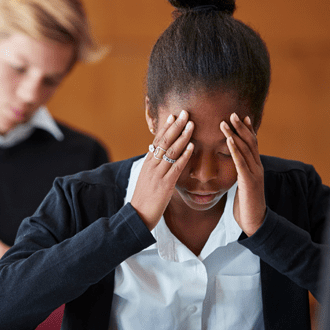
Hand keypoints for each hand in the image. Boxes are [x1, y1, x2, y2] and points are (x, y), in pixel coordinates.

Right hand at [131, 111, 193, 229]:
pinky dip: (184, 155)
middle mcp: (151, 166)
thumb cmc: (144, 199)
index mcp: (147, 163)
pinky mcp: (165, 184)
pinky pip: (176, 167)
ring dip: (182, 137)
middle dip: (175, 126)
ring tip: (191, 124)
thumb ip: (152, 166)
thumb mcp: (146, 179)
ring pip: (171, 151)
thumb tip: (154, 152)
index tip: (173, 116)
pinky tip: (192, 146)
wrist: (138, 216)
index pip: (157, 141)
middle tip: (185, 113)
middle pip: (164, 142)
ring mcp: (158, 174)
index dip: (166, 128)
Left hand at [221, 113, 265, 235]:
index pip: (252, 145)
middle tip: (232, 113)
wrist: (255, 221)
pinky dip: (234, 149)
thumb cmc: (246, 205)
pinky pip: (241, 162)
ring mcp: (254, 173)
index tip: (242, 117)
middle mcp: (257, 167)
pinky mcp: (248, 181)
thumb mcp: (243, 186)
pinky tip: (228, 140)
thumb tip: (235, 167)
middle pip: (250, 142)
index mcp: (256, 168)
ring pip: (245, 149)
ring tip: (225, 122)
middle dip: (241, 127)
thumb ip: (241, 174)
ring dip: (234, 134)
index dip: (248, 130)